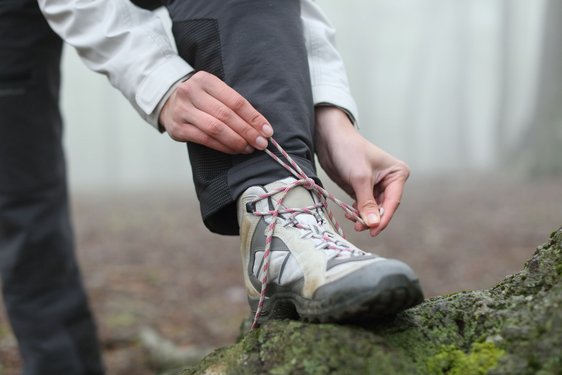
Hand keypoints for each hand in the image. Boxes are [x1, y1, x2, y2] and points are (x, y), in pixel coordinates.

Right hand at [159, 71, 272, 153]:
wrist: (168, 102)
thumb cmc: (199, 98)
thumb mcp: (214, 91)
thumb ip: (233, 104)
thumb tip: (260, 126)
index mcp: (205, 80)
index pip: (235, 101)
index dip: (253, 117)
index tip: (267, 130)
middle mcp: (191, 93)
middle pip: (226, 116)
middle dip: (247, 132)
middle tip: (261, 143)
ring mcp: (183, 111)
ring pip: (215, 129)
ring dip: (236, 141)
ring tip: (249, 148)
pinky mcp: (178, 128)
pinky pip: (205, 140)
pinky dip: (223, 147)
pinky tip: (234, 150)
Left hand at [315, 107, 409, 236]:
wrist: (331, 139)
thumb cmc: (349, 151)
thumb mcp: (360, 178)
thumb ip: (367, 202)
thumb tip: (373, 224)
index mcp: (397, 173)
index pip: (393, 201)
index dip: (383, 218)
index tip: (373, 231)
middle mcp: (390, 181)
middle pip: (384, 207)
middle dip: (372, 218)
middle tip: (359, 227)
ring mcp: (377, 185)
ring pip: (373, 209)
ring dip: (364, 216)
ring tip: (352, 219)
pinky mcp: (363, 188)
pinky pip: (364, 206)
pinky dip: (358, 212)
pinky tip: (350, 214)